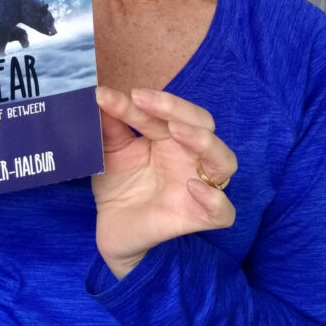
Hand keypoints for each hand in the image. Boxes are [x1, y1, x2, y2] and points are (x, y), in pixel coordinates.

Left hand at [92, 86, 236, 278]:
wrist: (112, 230)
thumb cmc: (118, 185)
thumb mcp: (109, 152)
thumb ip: (109, 125)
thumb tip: (101, 95)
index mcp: (170, 137)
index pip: (168, 112)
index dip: (145, 101)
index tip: (108, 96)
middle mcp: (190, 157)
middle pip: (203, 123)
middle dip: (176, 108)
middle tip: (144, 100)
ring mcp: (199, 186)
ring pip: (224, 160)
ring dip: (204, 141)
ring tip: (175, 131)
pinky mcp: (200, 218)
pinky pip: (223, 210)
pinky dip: (214, 198)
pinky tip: (193, 187)